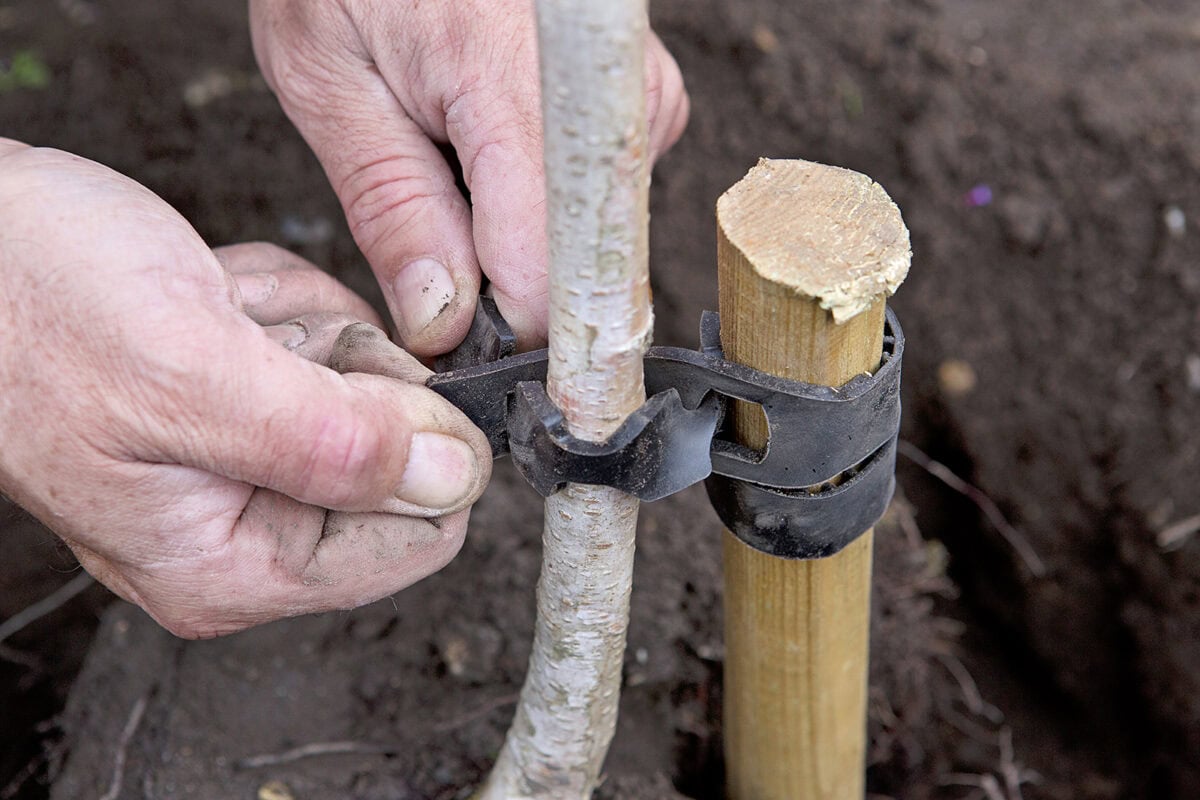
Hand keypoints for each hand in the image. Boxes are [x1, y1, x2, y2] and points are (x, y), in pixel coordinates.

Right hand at [0, 140, 491, 637]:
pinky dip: (278, 303)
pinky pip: (321, 343)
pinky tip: (210, 300)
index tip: (360, 378)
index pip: (418, 536)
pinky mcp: (242, 405)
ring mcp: (243, 465)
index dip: (421, 444)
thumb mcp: (195, 371)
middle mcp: (243, 531)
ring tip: (214, 316)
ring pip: (363, 384)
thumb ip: (336, 444)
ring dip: (300, 325)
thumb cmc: (30, 303)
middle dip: (339, 368)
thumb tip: (454, 478)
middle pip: (398, 453)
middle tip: (253, 339)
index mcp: (231, 566)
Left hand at [249, 0, 688, 351]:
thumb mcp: (331, 81)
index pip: (547, 276)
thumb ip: (393, 210)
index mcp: (517, 83)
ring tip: (453, 151)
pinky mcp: (649, 103)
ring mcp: (641, 98)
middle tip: (427, 214)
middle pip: (573, 268)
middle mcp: (608, 95)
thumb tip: (445, 326)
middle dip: (498, 282)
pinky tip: (492, 142)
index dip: (503, 341)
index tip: (460, 361)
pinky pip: (599, 201)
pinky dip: (537, 199)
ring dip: (513, 234)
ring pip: (587, 241)